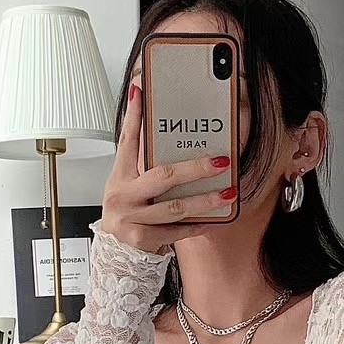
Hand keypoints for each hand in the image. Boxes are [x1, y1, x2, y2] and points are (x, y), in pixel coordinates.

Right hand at [100, 83, 236, 252]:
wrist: (115, 252)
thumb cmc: (127, 212)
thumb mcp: (128, 185)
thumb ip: (143, 162)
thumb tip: (159, 130)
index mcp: (119, 176)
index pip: (128, 140)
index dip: (134, 116)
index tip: (142, 91)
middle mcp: (123, 195)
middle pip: (163, 176)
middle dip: (195, 169)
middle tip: (220, 162)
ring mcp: (132, 218)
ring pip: (175, 207)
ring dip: (205, 200)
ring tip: (227, 193)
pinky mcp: (142, 239)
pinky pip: (178, 231)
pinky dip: (199, 225)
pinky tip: (216, 218)